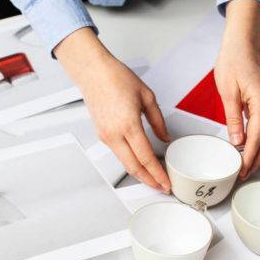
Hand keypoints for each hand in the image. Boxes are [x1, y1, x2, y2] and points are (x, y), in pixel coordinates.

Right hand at [55, 28, 170, 191]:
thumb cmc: (116, 78)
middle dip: (149, 181)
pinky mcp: (101, 136)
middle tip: (161, 186)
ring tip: (153, 177)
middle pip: (134, 168)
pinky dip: (130, 162)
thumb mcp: (147, 96)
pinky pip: (118, 154)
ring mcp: (105, 137)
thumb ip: (158, 121)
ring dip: (140, 173)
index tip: (166, 182)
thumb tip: (164, 137)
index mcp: (128, 124)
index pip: (146, 157)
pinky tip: (139, 162)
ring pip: (125, 163)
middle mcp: (114, 134)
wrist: (93, 72)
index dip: (158, 174)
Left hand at [216, 0, 259, 178]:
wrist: (242, 43)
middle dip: (257, 160)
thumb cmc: (233, 61)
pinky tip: (250, 148)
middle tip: (244, 174)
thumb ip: (233, 119)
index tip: (242, 171)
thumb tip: (237, 142)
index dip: (249, 157)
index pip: (257, 138)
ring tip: (247, 165)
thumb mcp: (227, 92)